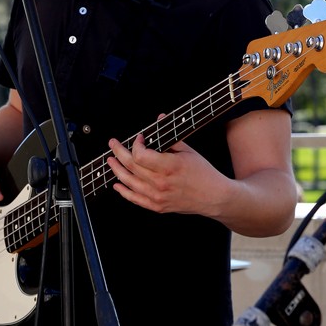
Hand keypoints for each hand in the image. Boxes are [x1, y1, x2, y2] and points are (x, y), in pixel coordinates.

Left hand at [106, 131, 223, 214]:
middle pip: (131, 166)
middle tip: (113, 144)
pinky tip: (117, 184)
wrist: (214, 197)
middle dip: (119, 152)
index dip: (135, 144)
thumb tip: (160, 119)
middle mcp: (160, 183)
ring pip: (129, 182)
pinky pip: (135, 199)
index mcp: (169, 167)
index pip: (140, 155)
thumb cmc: (204, 174)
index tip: (139, 139)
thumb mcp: (189, 151)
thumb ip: (170, 136)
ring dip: (116, 169)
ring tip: (111, 161)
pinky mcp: (157, 206)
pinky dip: (123, 191)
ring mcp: (157, 196)